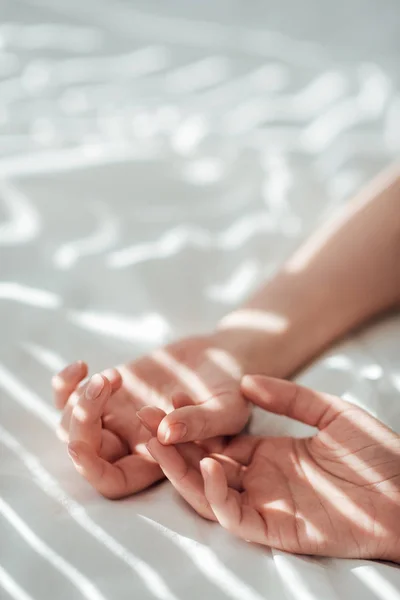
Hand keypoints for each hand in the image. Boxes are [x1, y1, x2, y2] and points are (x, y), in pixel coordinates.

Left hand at [53, 333, 251, 496]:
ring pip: (74, 424)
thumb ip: (202, 422)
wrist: (223, 355)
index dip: (93, 471)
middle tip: (103, 387)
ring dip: (81, 400)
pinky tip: (81, 366)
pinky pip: (70, 396)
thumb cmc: (233, 387)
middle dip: (83, 424)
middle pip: (88, 451)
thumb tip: (166, 432)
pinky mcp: (109, 389)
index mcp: (158, 459)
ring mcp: (117, 414)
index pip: (114, 481)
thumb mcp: (228, 407)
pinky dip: (65, 384)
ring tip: (114, 376)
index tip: (80, 447)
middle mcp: (132, 441)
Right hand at [142, 376, 399, 561]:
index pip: (217, 440)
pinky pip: (234, 515)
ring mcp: (264, 505)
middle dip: (170, 444)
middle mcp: (259, 480)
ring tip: (157, 439)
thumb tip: (246, 383)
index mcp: (269, 454)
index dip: (191, 422)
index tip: (169, 398)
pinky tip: (208, 465)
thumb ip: (288, 398)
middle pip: (201, 464)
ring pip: (207, 492)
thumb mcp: (329, 412)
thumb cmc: (377, 453)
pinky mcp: (274, 529)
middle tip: (144, 418)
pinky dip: (215, 494)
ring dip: (179, 468)